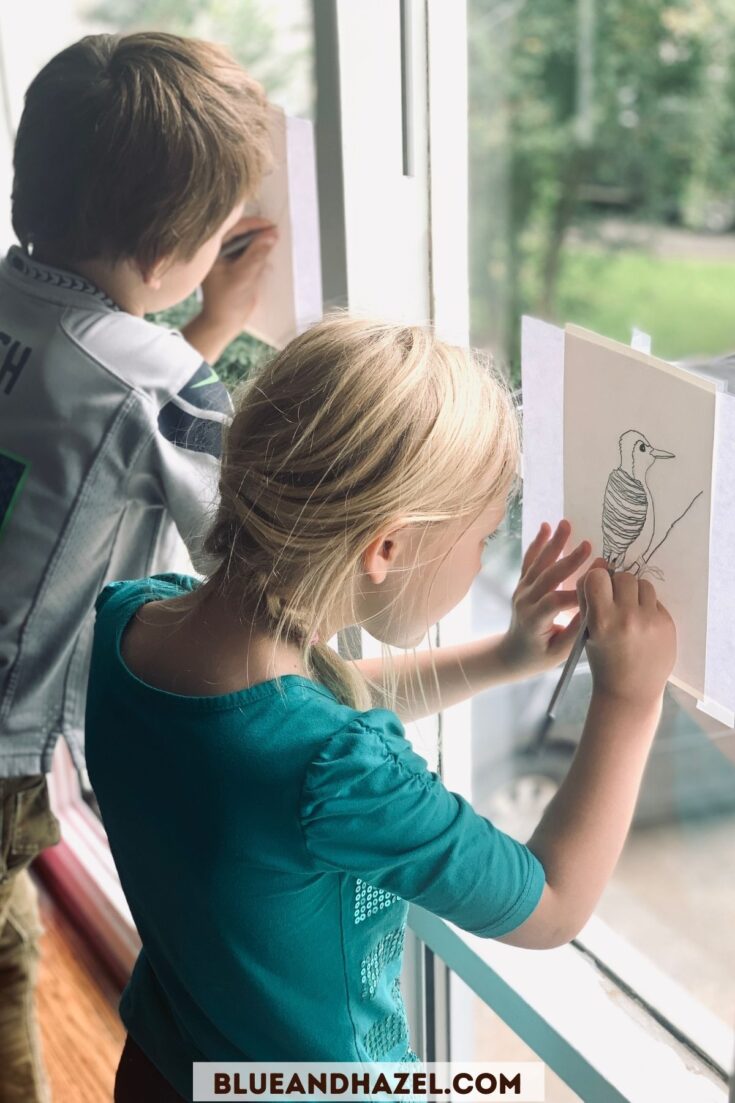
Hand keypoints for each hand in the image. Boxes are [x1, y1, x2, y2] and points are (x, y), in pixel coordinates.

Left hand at [199, 215, 277, 338]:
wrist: (224, 322)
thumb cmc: (227, 302)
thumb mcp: (243, 276)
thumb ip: (256, 254)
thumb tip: (272, 234)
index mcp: (211, 250)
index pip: (233, 228)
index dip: (253, 225)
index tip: (270, 225)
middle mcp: (217, 249)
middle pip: (239, 231)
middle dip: (257, 231)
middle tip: (275, 231)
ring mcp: (226, 256)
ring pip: (245, 241)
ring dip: (259, 240)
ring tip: (274, 239)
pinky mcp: (235, 264)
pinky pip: (248, 251)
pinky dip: (258, 250)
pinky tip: (268, 250)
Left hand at [497, 519, 592, 676]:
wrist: (512, 653)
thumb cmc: (539, 656)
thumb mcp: (559, 653)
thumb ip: (575, 632)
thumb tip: (595, 610)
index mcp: (535, 620)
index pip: (556, 601)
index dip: (577, 591)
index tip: (599, 579)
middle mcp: (526, 601)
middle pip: (547, 577)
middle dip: (568, 560)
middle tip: (587, 545)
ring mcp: (522, 590)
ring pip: (538, 563)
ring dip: (553, 543)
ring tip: (566, 524)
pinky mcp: (522, 584)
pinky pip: (529, 561)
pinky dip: (537, 543)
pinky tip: (546, 527)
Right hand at [581, 566, 676, 709]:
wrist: (630, 691)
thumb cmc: (603, 660)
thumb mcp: (586, 631)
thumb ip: (587, 597)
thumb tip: (599, 563)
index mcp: (601, 621)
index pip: (598, 576)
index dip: (597, 578)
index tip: (598, 588)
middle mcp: (627, 618)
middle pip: (623, 576)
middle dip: (617, 585)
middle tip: (615, 601)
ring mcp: (650, 620)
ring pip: (642, 584)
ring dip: (634, 593)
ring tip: (630, 612)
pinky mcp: (667, 624)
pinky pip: (655, 600)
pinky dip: (647, 607)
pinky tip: (642, 625)